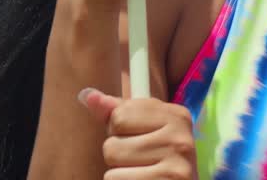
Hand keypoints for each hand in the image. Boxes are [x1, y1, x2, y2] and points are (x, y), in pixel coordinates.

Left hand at [79, 88, 197, 178]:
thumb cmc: (159, 160)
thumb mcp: (143, 129)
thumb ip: (116, 111)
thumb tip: (87, 95)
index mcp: (176, 116)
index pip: (119, 116)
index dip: (117, 130)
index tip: (134, 139)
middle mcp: (180, 139)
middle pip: (112, 145)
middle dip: (117, 157)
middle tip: (139, 163)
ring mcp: (175, 168)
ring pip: (112, 170)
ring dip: (119, 175)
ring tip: (141, 176)